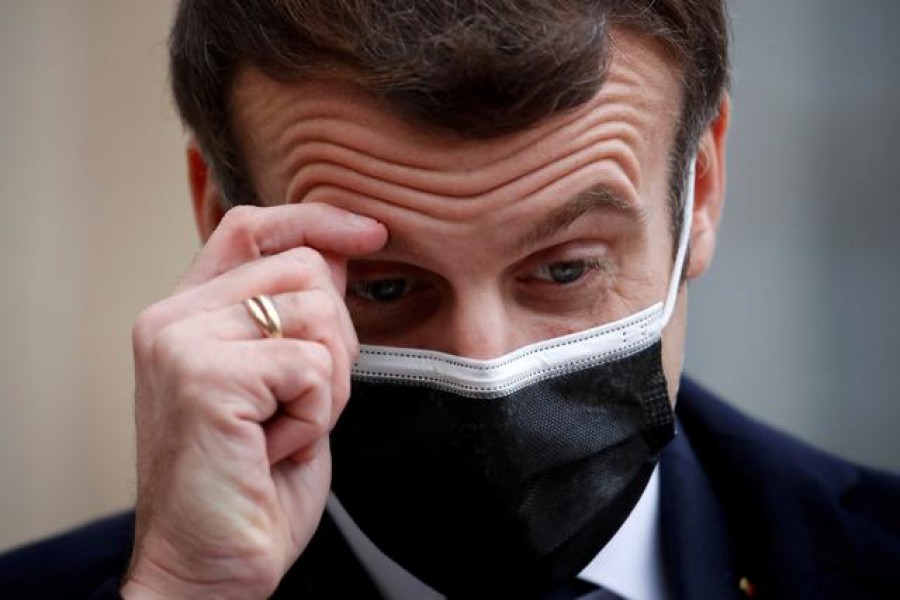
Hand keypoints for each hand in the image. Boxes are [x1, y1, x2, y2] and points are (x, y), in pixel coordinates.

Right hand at [121, 203, 386, 598]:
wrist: (209, 566)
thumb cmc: (252, 481)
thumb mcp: (282, 384)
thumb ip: (296, 318)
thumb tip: (340, 251)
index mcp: (187, 313)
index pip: (252, 226)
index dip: (316, 220)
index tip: (372, 233)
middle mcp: (173, 317)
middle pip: (307, 269)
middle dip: (336, 341)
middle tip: (303, 404)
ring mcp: (182, 343)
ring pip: (318, 314)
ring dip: (327, 385)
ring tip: (283, 429)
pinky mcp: (205, 377)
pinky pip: (311, 366)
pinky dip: (316, 415)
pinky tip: (275, 448)